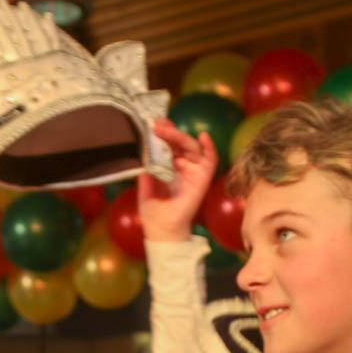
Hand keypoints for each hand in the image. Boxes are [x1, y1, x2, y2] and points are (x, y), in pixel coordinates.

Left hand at [138, 119, 218, 242]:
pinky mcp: (202, 179)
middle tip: (156, 124)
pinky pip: (210, 160)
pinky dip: (210, 148)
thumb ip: (145, 167)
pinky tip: (203, 137)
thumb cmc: (153, 211)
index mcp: (170, 166)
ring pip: (192, 147)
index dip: (163, 132)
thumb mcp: (144, 183)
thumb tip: (141, 148)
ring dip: (181, 136)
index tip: (153, 123)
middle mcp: (183, 166)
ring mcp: (193, 172)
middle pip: (180, 142)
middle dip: (169, 131)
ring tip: (166, 129)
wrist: (161, 230)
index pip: (169, 144)